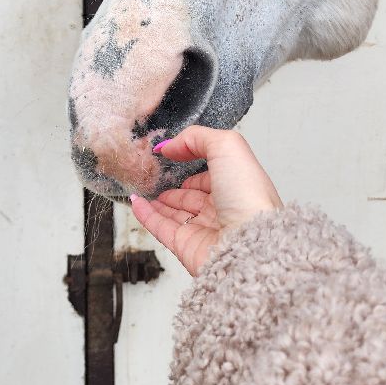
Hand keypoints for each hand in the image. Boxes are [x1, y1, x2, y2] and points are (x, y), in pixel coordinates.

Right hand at [130, 125, 281, 275]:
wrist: (249, 245)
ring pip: (175, 213)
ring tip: (144, 188)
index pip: (211, 173)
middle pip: (192, 195)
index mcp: (237, 186)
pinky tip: (136, 202)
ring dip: (158, 201)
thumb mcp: (227, 148)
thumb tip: (171, 145)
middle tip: (156, 175)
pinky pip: (160, 228)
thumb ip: (197, 138)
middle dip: (175, 186)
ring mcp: (204, 229)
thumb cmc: (248, 197)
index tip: (172, 152)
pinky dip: (146, 215)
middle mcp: (223, 209)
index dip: (193, 162)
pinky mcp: (186, 246)